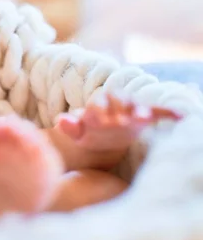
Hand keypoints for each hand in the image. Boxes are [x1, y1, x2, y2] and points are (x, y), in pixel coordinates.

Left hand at [56, 92, 181, 151]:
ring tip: (142, 117)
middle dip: (118, 109)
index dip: (97, 111)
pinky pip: (158, 111)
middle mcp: (115, 104)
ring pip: (136, 105)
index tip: (97, 121)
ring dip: (139, 110)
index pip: (97, 104)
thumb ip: (69, 127)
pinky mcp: (144, 117)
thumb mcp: (77, 132)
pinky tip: (179, 116)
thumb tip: (60, 120)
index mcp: (97, 105)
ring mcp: (131, 109)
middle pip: (118, 101)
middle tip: (119, 121)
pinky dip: (168, 112)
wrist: (104, 139)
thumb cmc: (89, 134)